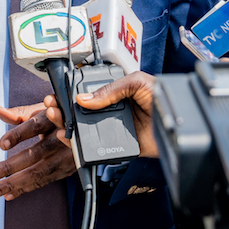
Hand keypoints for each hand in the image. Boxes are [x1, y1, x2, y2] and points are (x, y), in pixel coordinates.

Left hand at [0, 103, 77, 199]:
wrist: (84, 128)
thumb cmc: (56, 118)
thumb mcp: (41, 111)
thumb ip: (18, 113)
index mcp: (53, 119)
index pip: (35, 126)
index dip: (19, 135)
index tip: (2, 144)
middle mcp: (61, 138)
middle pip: (35, 154)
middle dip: (11, 166)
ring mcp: (65, 157)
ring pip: (39, 172)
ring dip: (15, 183)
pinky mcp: (67, 170)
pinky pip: (44, 181)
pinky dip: (25, 189)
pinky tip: (8, 194)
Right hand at [43, 72, 157, 157]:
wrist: (176, 123)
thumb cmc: (163, 97)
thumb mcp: (136, 82)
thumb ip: (110, 89)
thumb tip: (84, 99)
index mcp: (115, 92)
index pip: (87, 92)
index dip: (70, 92)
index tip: (57, 92)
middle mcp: (110, 110)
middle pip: (79, 111)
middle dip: (62, 107)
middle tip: (51, 105)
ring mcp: (111, 128)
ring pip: (82, 128)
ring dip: (65, 123)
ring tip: (55, 117)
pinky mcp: (115, 145)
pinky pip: (92, 146)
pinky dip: (76, 143)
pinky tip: (67, 135)